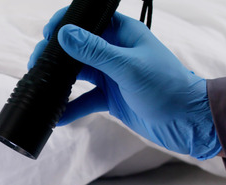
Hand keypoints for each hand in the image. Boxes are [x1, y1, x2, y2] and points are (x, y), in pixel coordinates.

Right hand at [29, 10, 220, 159]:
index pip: (89, 20)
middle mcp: (115, 52)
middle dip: (56, 55)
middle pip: (78, 48)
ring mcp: (112, 75)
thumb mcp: (127, 67)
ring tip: (39, 87)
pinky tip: (56, 116)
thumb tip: (64, 34)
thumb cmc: (167, 87)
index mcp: (123, 34)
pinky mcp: (111, 98)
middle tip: (37, 64)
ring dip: (59, 81)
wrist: (188, 122)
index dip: (66, 24)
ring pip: (78, 74)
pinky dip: (70, 108)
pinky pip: (84, 100)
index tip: (47, 34)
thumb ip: (94, 51)